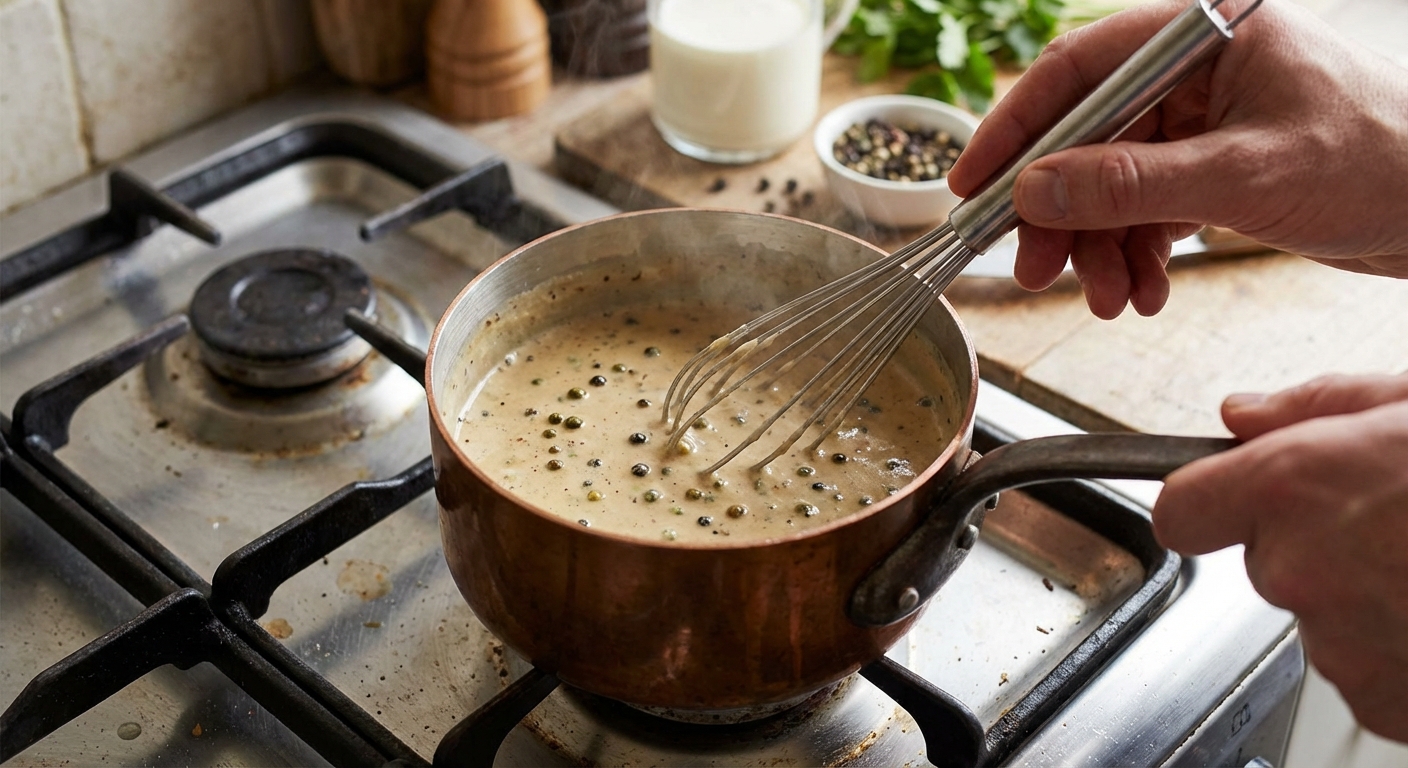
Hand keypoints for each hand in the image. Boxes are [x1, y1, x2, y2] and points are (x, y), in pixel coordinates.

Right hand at [948, 0, 1407, 318]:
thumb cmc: (1385, 161)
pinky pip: (1143, 208)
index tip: (974, 188)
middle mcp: (1192, 70)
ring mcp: (1200, 119)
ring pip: (1108, 183)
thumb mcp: (1246, 176)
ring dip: (1098, 247)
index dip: (1016, 130)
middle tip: (1038, 270)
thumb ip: (1132, 184)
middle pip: (1084, 137)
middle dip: (1060, 213)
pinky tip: (1145, 288)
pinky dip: (1135, 254)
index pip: (1078, 69)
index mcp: (1201, 33)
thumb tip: (1035, 190)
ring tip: (1110, 297)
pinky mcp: (1209, 165)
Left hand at [1153, 373, 1407, 740]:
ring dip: (1364, 596)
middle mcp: (1300, 570)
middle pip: (1264, 562)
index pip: (1182, 511)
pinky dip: (1401, 648)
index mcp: (1293, 487)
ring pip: (1320, 617)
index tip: (1230, 499)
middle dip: (1314, 543)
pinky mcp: (1385, 704)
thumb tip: (1241, 413)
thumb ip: (1314, 406)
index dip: (1208, 503)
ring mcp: (1342, 646)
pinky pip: (1367, 670)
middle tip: (1394, 521)